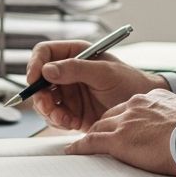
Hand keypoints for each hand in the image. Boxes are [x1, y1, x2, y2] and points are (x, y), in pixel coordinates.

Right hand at [26, 40, 169, 131]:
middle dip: (41, 96)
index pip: (45, 53)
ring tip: (66, 119)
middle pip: (39, 80)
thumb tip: (48, 70)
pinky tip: (73, 123)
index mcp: (75, 54)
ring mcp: (68, 92)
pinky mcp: (71, 111)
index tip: (34, 79)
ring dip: (50, 112)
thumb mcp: (104, 72)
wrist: (141, 110)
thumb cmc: (130, 82)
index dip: (35, 64)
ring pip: (44, 101)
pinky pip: (54, 116)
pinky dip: (59, 122)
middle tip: (50, 107)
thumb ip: (76, 69)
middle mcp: (68, 72)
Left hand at [65, 89, 175, 175]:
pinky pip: (92, 142)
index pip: (128, 108)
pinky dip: (80, 148)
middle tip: (96, 137)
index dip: (120, 119)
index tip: (118, 126)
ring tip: (81, 147)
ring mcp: (125, 122)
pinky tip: (74, 152)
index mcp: (153, 98)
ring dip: (90, 137)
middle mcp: (136, 105)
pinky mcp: (119, 140)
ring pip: (99, 127)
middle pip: (110, 116)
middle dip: (102, 126)